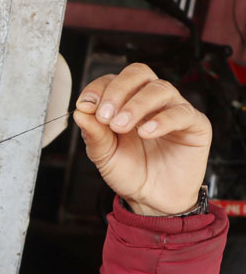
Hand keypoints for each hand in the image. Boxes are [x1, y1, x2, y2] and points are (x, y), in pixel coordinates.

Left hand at [73, 63, 211, 215]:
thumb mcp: (103, 155)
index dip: (98, 88)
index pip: (113, 80)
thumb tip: (80, 112)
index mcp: (125, 102)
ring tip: (121, 126)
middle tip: (105, 115)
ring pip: (160, 89)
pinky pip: (182, 113)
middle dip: (118, 91)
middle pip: (138, 74)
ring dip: (136, 105)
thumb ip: (92, 134)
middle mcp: (150, 101)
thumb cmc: (128, 173)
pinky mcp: (195, 125)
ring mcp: (173, 109)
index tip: (86, 105)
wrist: (150, 199)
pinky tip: (146, 132)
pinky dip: (162, 120)